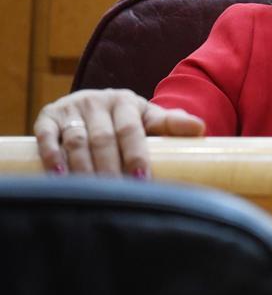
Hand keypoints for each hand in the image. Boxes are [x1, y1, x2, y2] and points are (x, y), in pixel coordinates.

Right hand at [33, 89, 205, 176]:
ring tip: (92, 193)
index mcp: (127, 102)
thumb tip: (200, 128)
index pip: (132, 130)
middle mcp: (98, 102)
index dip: (136, 155)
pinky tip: (58, 175)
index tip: (142, 180)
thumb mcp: (148, 118)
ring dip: (83, 168)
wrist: (90, 105)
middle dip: (110, 168)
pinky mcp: (48, 117)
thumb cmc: (126, 119)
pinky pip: (48, 136)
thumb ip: (171, 124)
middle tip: (116, 193)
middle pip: (104, 139)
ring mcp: (72, 108)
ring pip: (77, 141)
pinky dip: (52, 155)